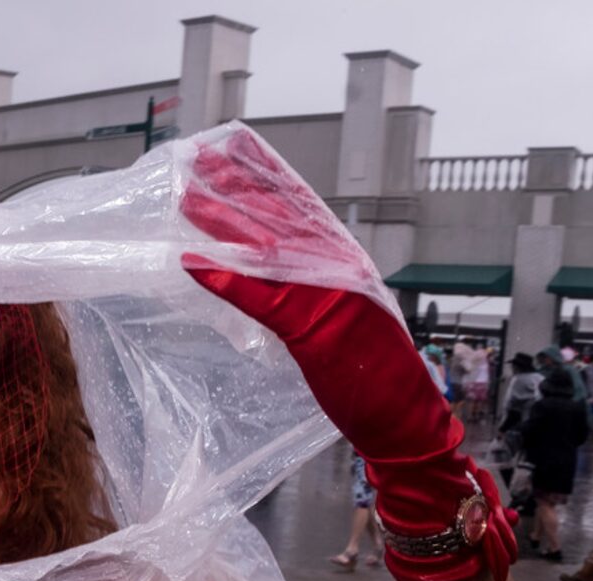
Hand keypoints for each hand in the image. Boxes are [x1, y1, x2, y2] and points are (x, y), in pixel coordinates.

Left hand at [180, 129, 515, 580]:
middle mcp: (337, 267)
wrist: (407, 419)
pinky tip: (193, 264)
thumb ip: (306, 291)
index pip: (296, 208)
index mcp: (342, 262)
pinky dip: (226, 280)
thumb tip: (267, 273)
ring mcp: (328, 295)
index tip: (229, 150)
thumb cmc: (370, 374)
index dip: (262, 176)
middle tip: (195, 157)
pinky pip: (262, 299)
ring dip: (222, 223)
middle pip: (278, 215)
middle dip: (236, 183)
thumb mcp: (337, 319)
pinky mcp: (315, 329)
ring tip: (185, 199)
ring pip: (267, 249)